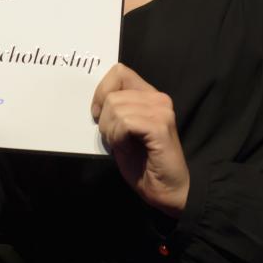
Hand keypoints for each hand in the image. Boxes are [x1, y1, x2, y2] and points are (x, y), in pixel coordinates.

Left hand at [91, 63, 189, 215]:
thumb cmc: (143, 164)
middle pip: (112, 95)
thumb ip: (115, 110)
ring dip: (111, 132)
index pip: (119, 72)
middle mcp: (158, 99)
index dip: (101, 92)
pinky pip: (125, 123)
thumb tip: (96, 101)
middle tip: (116, 139)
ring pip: (115, 109)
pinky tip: (129, 148)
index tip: (98, 115)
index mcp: (149, 96)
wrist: (166, 190)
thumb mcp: (122, 131)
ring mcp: (161, 111)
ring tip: (124, 145)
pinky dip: (118, 138)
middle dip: (105, 121)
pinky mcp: (160, 126)